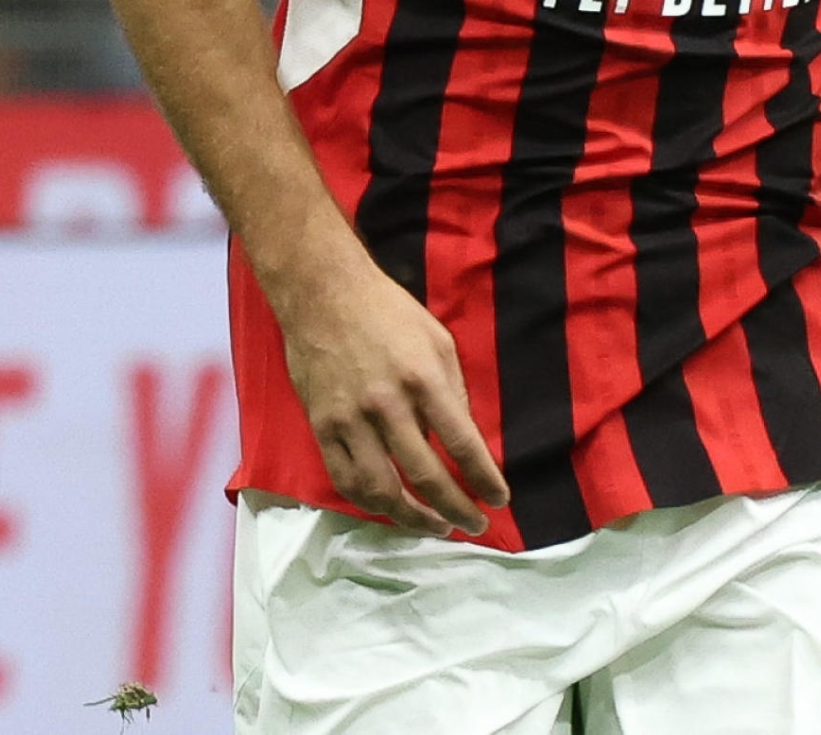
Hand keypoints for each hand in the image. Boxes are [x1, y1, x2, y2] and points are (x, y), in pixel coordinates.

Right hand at [279, 250, 509, 537]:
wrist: (323, 295)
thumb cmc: (389, 313)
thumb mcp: (438, 341)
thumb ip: (454, 392)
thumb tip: (466, 441)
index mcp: (423, 379)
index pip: (461, 443)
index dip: (483, 479)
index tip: (498, 500)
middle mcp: (386, 404)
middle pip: (425, 475)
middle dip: (456, 508)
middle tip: (474, 525)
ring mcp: (349, 420)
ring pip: (382, 490)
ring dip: (413, 518)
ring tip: (436, 525)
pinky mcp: (321, 427)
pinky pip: (345, 479)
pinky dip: (371, 503)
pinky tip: (391, 509)